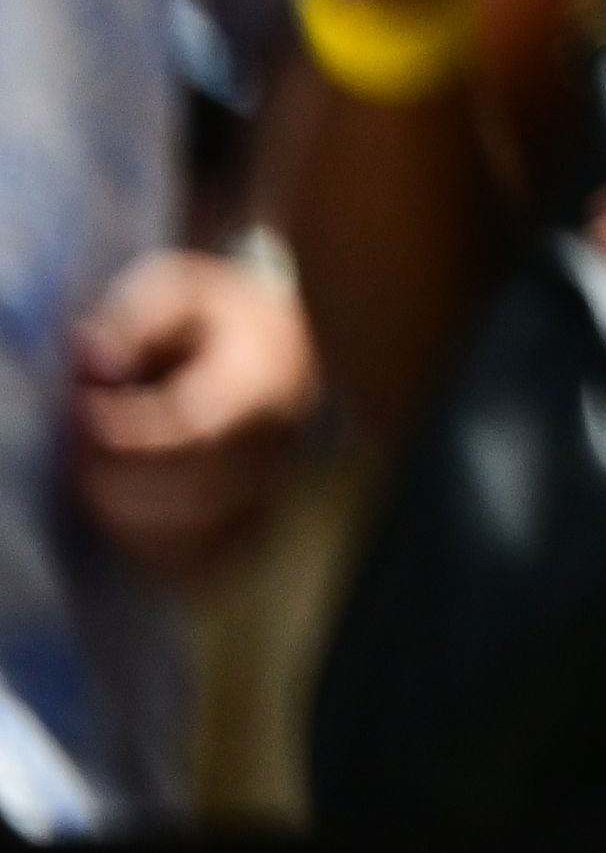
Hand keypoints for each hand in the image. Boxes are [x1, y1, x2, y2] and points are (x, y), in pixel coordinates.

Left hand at [63, 245, 312, 588]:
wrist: (282, 344)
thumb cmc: (219, 316)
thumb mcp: (179, 288)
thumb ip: (135, 317)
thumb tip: (93, 359)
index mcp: (267, 385)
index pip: (194, 431)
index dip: (123, 432)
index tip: (81, 406)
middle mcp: (277, 448)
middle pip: (189, 496)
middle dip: (112, 477)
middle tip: (78, 442)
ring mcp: (269, 492)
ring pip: (191, 538)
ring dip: (122, 517)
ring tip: (94, 473)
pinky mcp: (254, 521)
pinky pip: (201, 564)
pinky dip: (151, 552)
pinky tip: (123, 514)